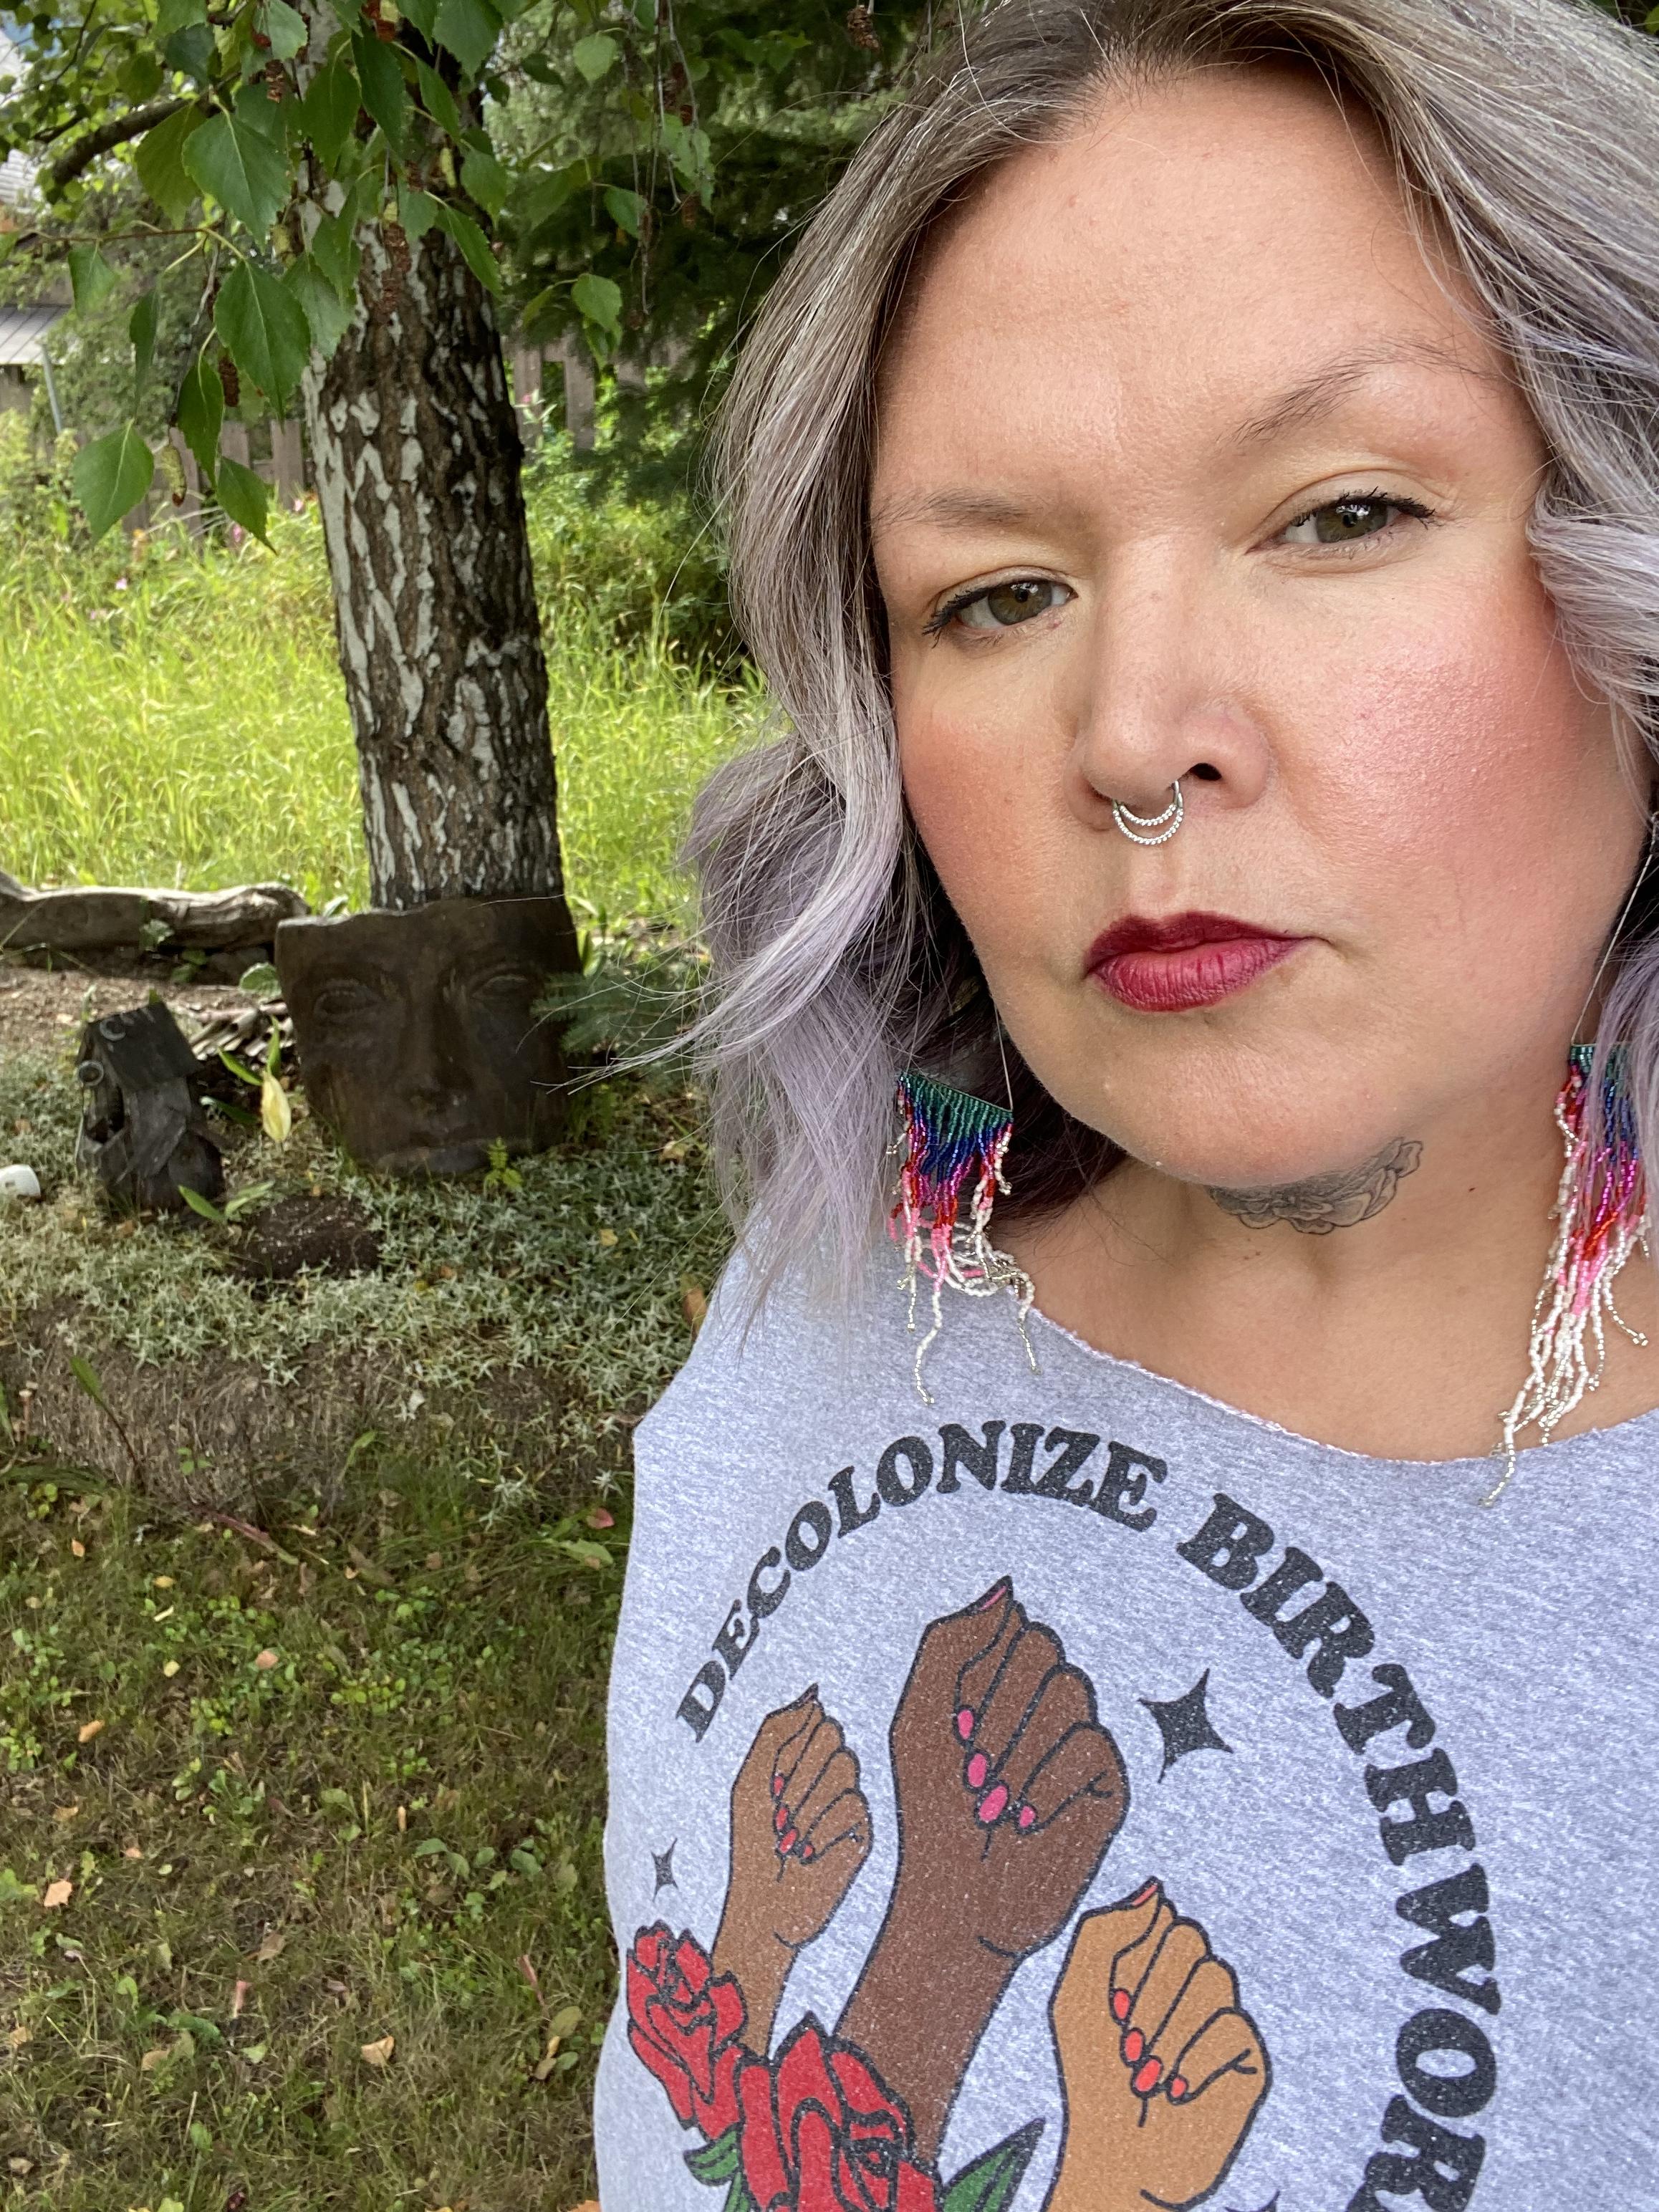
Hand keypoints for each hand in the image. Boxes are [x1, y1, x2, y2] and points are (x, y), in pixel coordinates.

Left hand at [712, 1687, 871, 2052]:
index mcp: (800, 1757)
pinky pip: (853, 1806)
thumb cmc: (751, 1845)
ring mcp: (847, 1802)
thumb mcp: (752, 1778)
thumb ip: (778, 1730)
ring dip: (807, 1806)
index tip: (771, 1779)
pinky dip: (823, 1830)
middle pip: (833, 1734)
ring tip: (792, 1836)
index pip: (815, 1717)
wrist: (762, 1905)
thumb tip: (812, 1694)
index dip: (791, 1745)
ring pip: (846, 1767)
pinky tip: (810, 1853)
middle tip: (779, 1809)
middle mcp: (827, 1774)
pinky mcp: (863, 1833)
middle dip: (798, 1772)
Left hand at [887, 1578, 1127, 1960]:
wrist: (957, 1901)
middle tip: (970, 1767)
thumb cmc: (931, 1811)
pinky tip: (1024, 1821)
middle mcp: (1044, 1701)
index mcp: (1001, 1678)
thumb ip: (950, 1643)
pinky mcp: (1107, 1784)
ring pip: (1070, 1691)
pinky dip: (1046, 1784)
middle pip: (1043, 1646)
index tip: (951, 1724)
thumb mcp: (918, 1717)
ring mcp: (1079, 1740)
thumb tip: (1006, 1590)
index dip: (977, 1670)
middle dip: (995, 1708)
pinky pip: (1092, 1746)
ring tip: (993, 1801)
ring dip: (1017, 1752)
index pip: (1011, 1623)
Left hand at [1046, 1883, 1270, 2211]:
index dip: (1131, 1958)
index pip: (1162, 1915)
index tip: (1110, 2003)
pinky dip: (1193, 2063)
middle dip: (1148, 1994)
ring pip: (1215, 1978)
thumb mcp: (1076, 1994)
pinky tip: (1175, 2092)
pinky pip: (1234, 2029)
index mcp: (1154, 1960)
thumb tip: (1156, 1889)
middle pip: (1190, 1937)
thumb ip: (1105, 1931)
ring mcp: (1223, 2018)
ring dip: (1167, 2034)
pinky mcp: (1249, 2059)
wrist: (1116, 2157)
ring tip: (1146, 2075)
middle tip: (1127, 2043)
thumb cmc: (1091, 2078)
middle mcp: (1193, 1982)